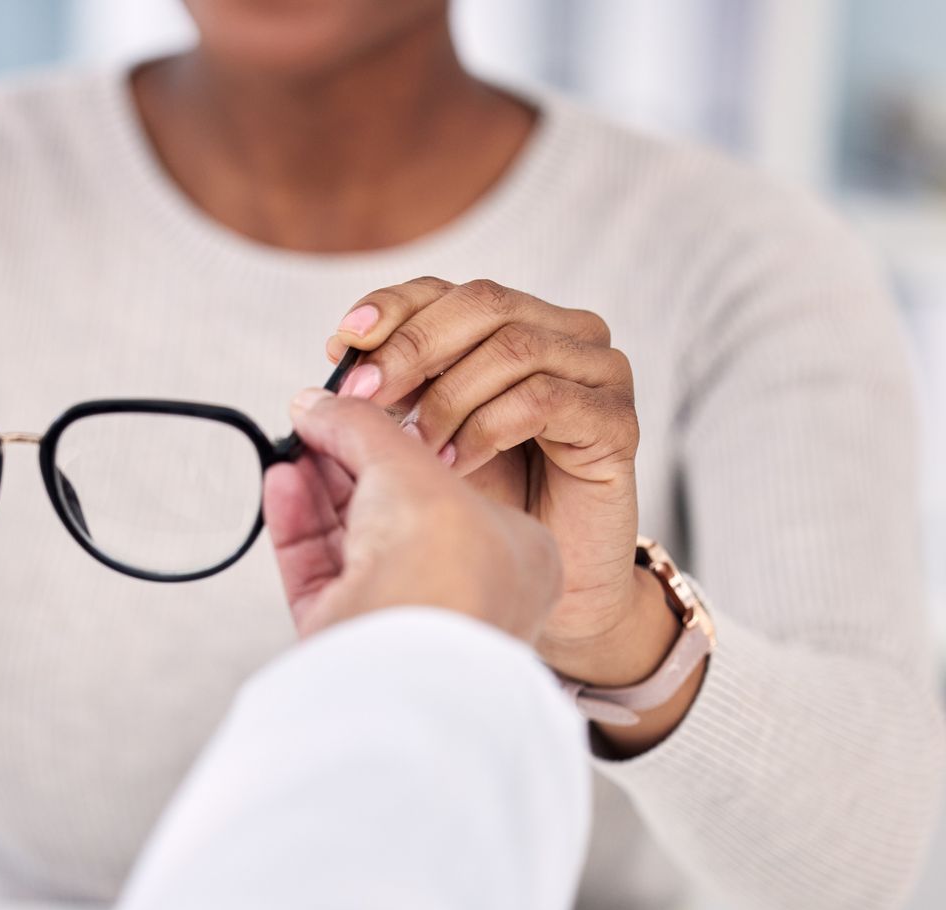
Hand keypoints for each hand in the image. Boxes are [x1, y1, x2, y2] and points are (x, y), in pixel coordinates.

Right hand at [266, 388, 561, 644]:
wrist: (400, 669)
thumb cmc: (445, 584)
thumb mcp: (412, 470)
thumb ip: (364, 428)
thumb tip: (321, 404)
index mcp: (514, 559)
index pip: (454, 487)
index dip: (406, 445)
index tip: (368, 411)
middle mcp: (462, 593)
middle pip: (396, 511)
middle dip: (351, 462)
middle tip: (316, 420)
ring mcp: (403, 620)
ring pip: (352, 541)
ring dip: (317, 487)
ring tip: (291, 445)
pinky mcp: (349, 639)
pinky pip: (317, 571)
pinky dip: (297, 525)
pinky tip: (280, 484)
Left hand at [326, 278, 670, 687]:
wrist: (556, 582)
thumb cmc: (489, 507)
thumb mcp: (424, 441)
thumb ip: (389, 399)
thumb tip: (328, 369)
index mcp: (513, 326)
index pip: (447, 290)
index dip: (392, 308)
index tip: (342, 343)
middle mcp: (563, 335)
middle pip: (481, 303)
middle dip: (411, 348)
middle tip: (364, 398)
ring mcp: (598, 373)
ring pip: (511, 348)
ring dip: (447, 397)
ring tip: (414, 449)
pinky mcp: (616, 420)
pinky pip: (541, 400)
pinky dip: (485, 429)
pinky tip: (455, 465)